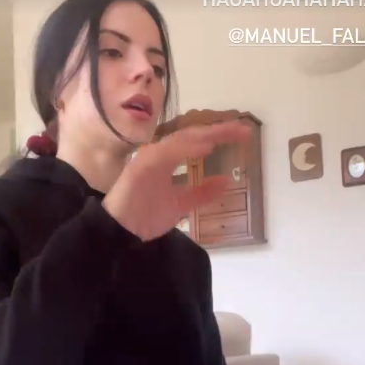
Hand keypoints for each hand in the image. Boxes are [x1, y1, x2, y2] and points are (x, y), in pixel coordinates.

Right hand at [103, 122, 249, 240]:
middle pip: (193, 135)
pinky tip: (205, 147)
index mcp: (168, 160)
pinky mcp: (141, 166)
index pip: (197, 142)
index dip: (220, 136)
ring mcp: (149, 158)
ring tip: (228, 133)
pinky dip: (186, 149)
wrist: (120, 233)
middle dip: (219, 131)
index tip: (244, 136)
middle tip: (244, 130)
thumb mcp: (181, 204)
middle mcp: (160, 154)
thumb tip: (226, 181)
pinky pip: (166, 153)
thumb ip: (201, 193)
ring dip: (205, 135)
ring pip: (181, 139)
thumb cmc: (144, 217)